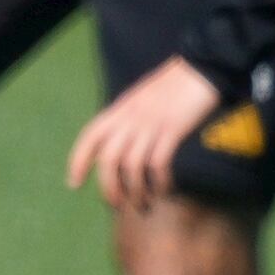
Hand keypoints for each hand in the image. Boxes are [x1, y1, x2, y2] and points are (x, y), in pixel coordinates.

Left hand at [64, 55, 227, 214]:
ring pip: (132, 167)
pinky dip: (160, 181)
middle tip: (116, 204)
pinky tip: (164, 189)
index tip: (74, 183)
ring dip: (136, 191)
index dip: (78, 161)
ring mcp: (151, 125)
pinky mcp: (172, 131)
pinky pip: (158, 163)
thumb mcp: (139, 98)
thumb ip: (126, 118)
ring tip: (143, 204)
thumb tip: (116, 145)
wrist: (200, 69)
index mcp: (119, 109)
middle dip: (109, 187)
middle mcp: (130, 118)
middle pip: (109, 159)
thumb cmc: (172, 85)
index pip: (90, 136)